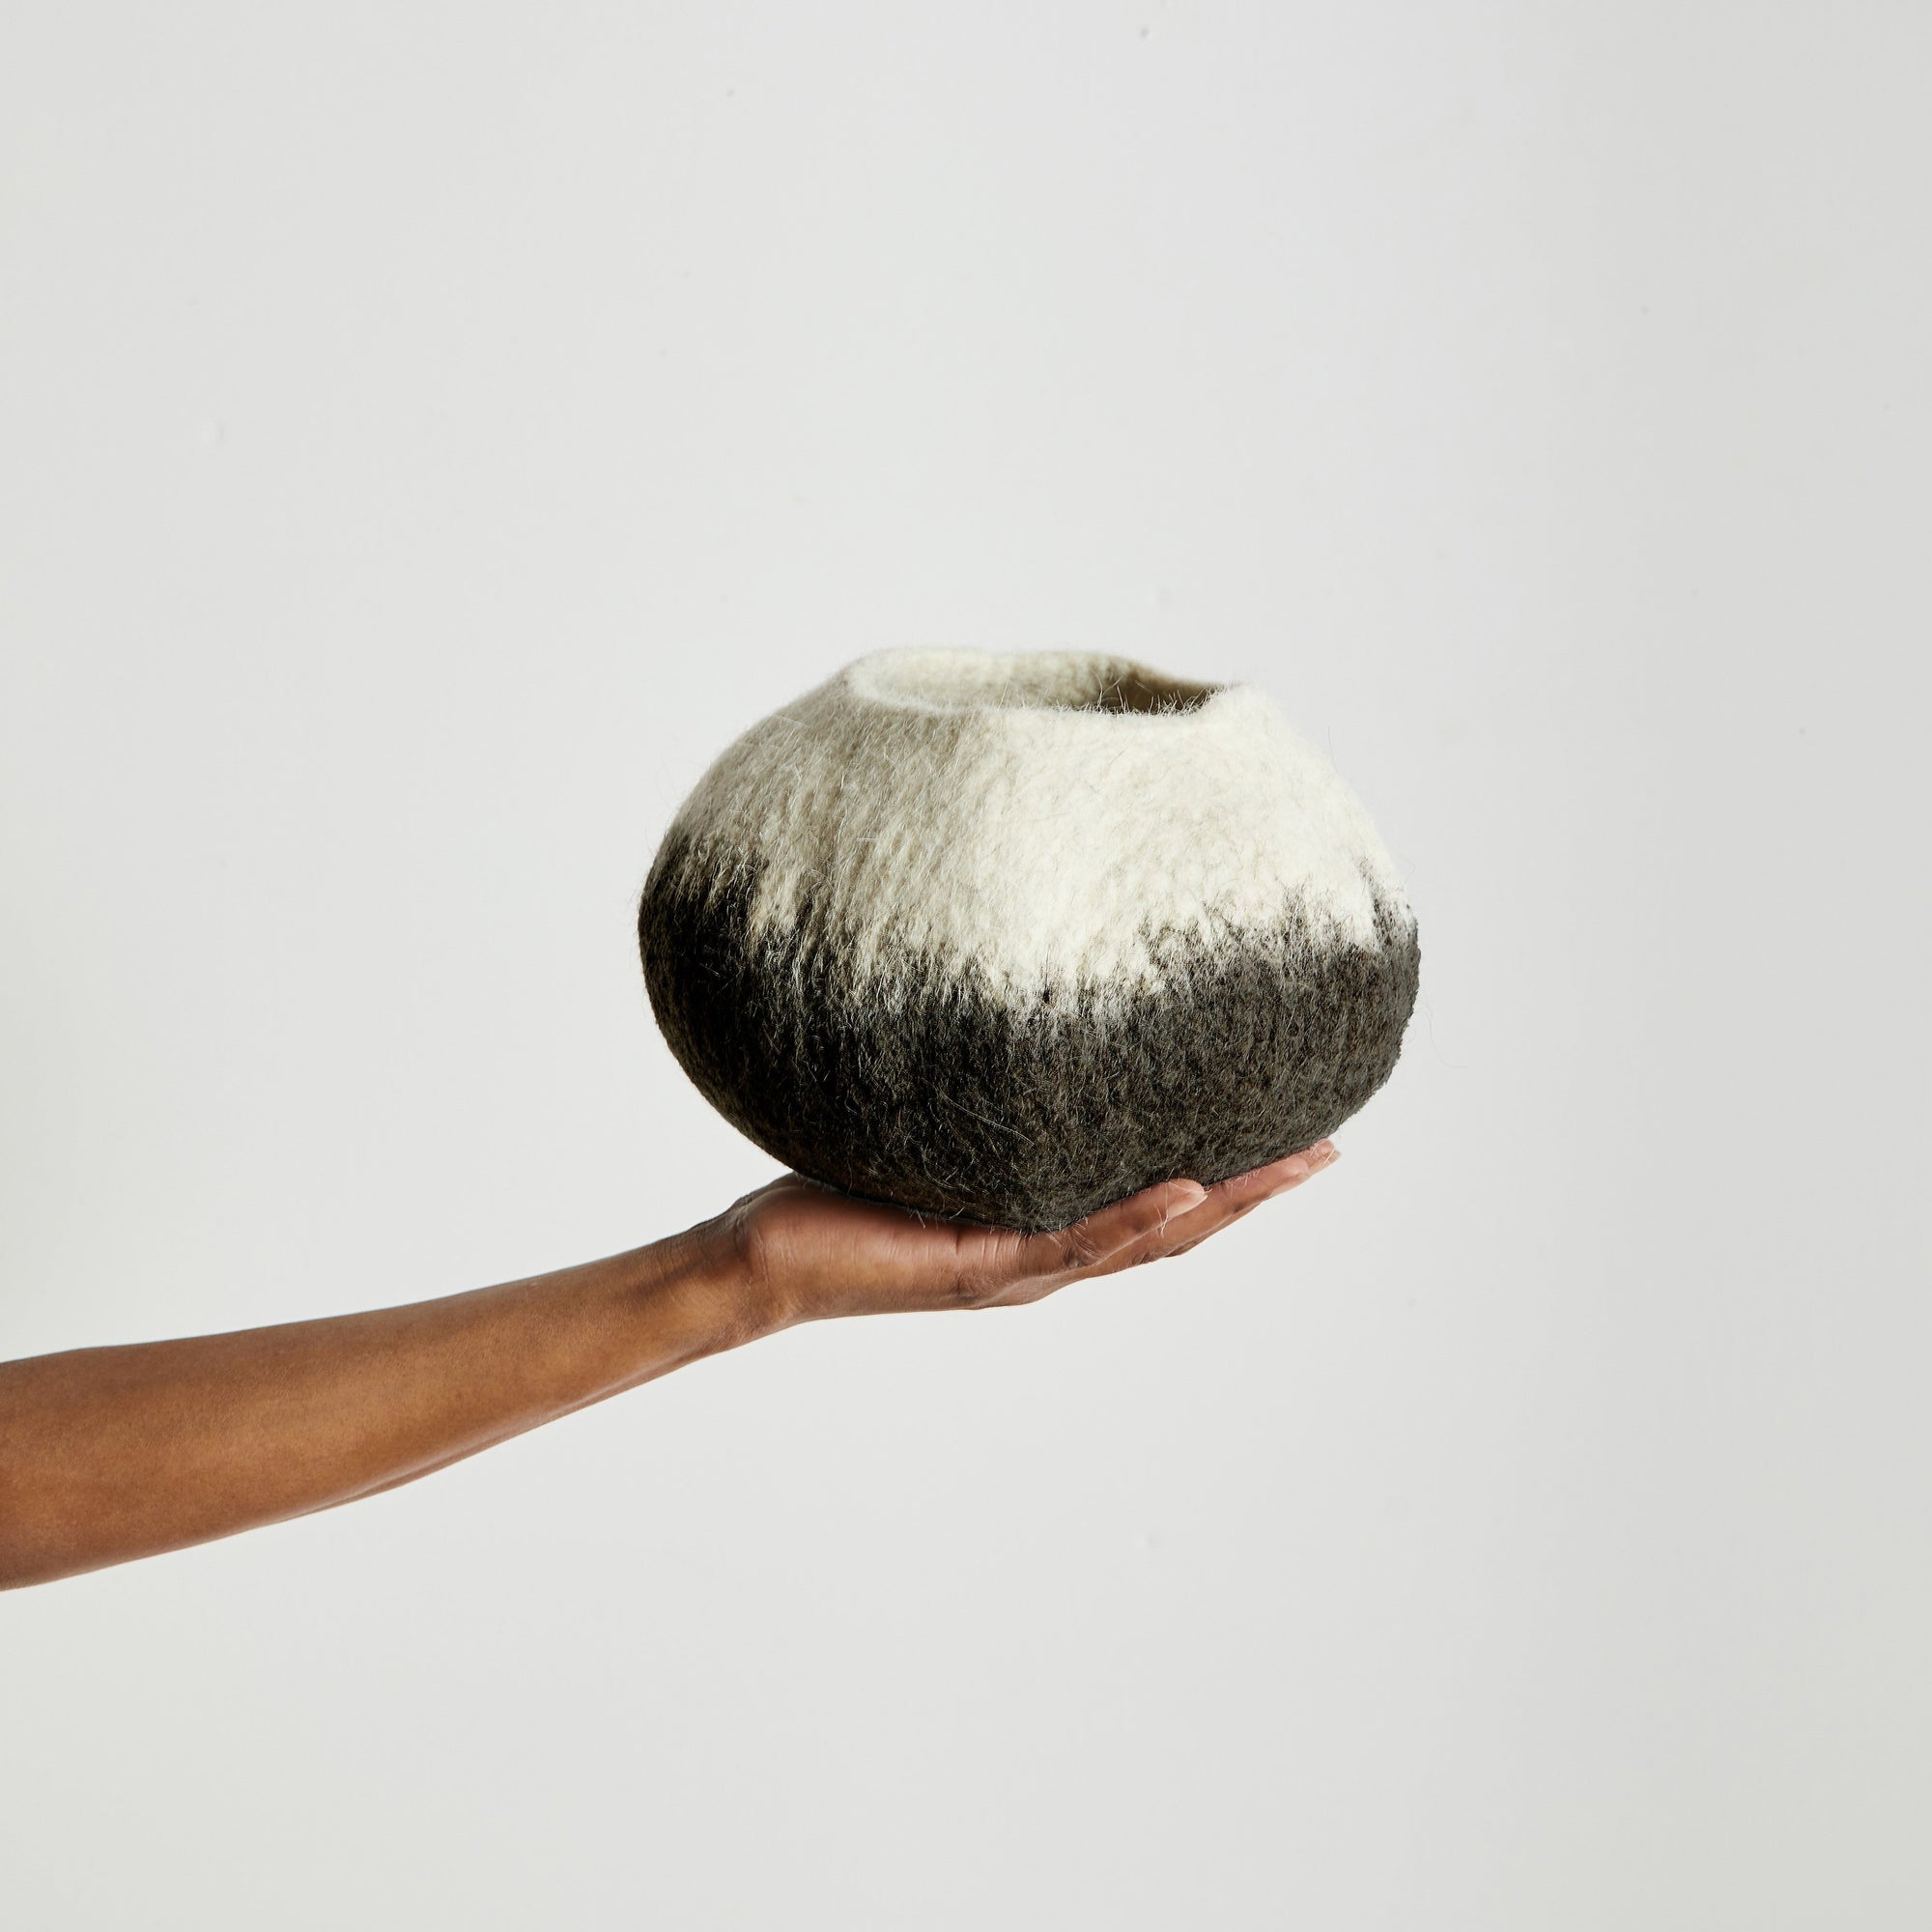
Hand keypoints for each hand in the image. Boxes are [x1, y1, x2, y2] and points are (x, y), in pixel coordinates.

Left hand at [700, 1141, 1341, 1330]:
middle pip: (1177, 1230)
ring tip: (1293, 1163)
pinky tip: (1188, 1184)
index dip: (1229, 1176)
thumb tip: (997, 1014)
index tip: (1290, 1131)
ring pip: (1146, 1242)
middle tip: (1328, 1146)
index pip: (1154, 1203)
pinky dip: (1135, 1217)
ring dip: (1225, 1205)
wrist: (763, 1262)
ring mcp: (1019, 1270)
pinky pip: (1072, 1241)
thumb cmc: (835, 1195)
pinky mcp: (981, 1268)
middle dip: (1256, 1191)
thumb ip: (974, 1101)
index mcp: (1041, 1228)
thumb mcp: (927, 1137)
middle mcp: (1044, 1258)